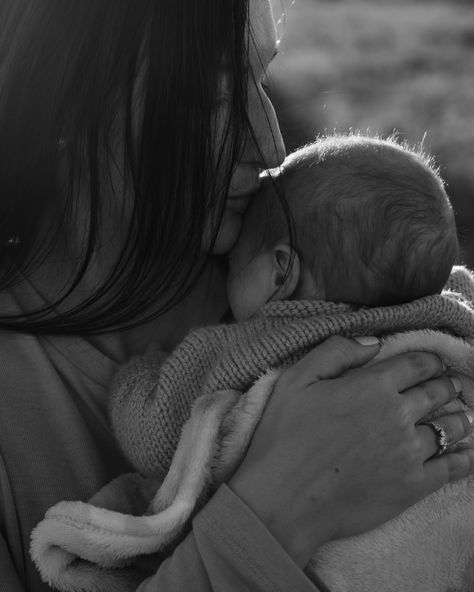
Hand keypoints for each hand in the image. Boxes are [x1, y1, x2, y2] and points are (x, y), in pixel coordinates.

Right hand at [229, 336, 473, 566]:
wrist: (284, 500)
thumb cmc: (284, 436)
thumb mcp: (297, 379)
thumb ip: (336, 351)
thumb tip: (373, 343)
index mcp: (373, 385)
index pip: (417, 364)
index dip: (430, 360)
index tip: (433, 363)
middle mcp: (399, 414)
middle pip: (439, 392)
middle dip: (447, 385)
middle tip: (450, 386)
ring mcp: (409, 452)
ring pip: (451, 427)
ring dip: (459, 417)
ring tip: (460, 416)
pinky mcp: (413, 486)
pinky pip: (453, 467)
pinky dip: (465, 456)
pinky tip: (468, 452)